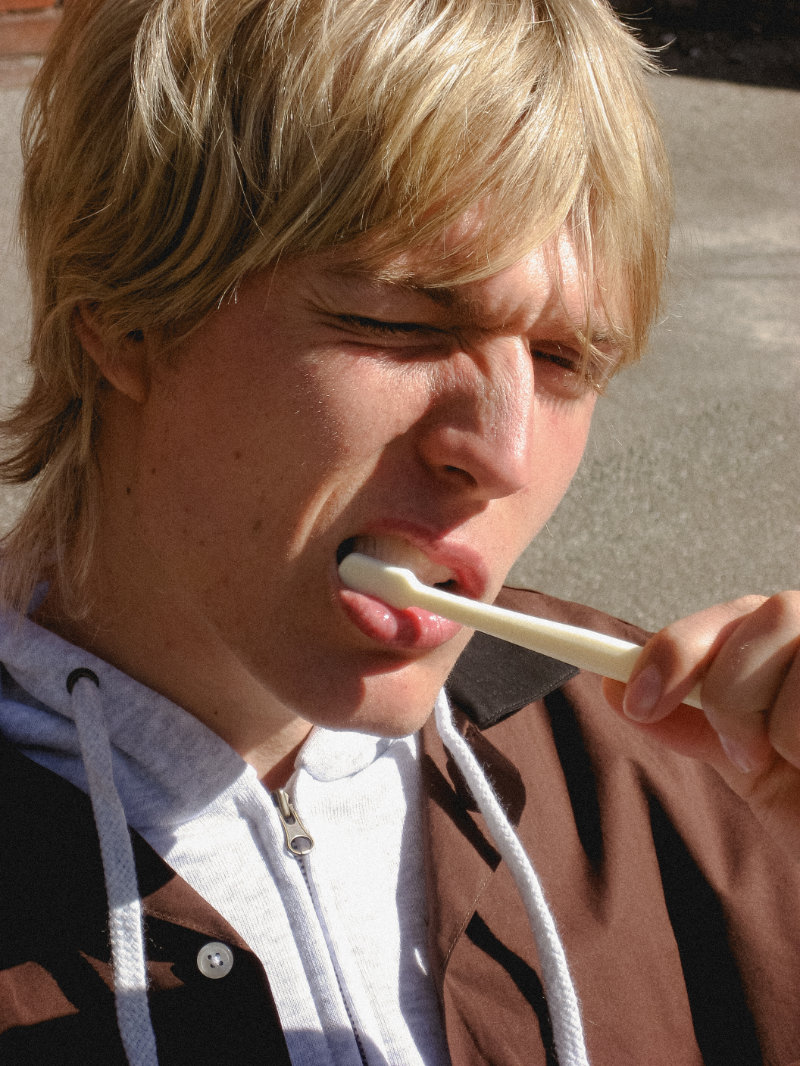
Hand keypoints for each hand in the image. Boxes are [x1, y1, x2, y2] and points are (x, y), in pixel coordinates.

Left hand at [602, 592, 799, 858]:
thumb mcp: (756, 766)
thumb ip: (695, 723)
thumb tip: (616, 686)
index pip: (733, 617)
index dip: (676, 650)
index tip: (635, 700)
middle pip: (763, 618)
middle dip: (732, 695)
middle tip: (750, 755)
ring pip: (796, 653)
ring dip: (785, 729)